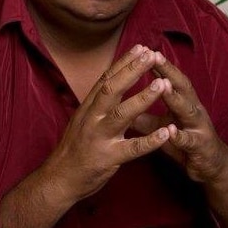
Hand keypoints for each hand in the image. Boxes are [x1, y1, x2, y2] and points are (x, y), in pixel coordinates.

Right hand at [42, 45, 171, 203]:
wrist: (59, 179)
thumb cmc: (74, 149)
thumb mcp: (82, 120)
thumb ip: (97, 103)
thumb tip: (111, 81)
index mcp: (87, 108)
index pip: (106, 79)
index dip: (123, 62)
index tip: (140, 48)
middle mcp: (92, 118)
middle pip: (112, 89)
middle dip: (133, 71)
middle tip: (151, 55)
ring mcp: (99, 138)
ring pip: (122, 114)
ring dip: (144, 98)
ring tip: (162, 84)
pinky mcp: (108, 158)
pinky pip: (133, 148)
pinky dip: (151, 140)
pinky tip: (167, 132)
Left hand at [132, 52, 227, 227]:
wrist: (211, 168)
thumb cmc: (184, 142)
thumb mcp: (161, 127)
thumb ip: (143, 116)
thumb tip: (119, 105)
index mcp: (183, 103)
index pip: (169, 78)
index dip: (157, 64)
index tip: (143, 49)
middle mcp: (193, 110)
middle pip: (181, 87)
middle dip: (168, 71)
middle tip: (154, 56)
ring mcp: (199, 128)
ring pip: (187, 110)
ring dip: (174, 98)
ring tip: (162, 85)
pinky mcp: (201, 148)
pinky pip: (190, 141)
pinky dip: (181, 136)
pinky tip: (172, 131)